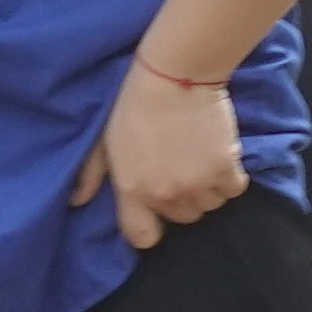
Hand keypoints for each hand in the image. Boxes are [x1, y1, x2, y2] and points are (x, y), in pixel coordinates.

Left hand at [67, 61, 250, 250]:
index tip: (156, 208)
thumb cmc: (133, 104)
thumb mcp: (103, 140)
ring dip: (206, 188)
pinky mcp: (225, 168)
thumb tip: (77, 201)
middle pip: (182, 218)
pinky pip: (233, 189)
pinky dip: (230, 176)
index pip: (143, 237)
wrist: (175, 74)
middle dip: (181, 198)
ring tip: (199, 159)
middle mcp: (166, 195)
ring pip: (209, 205)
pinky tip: (220, 155)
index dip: (150, 226)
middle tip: (179, 168)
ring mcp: (197, 184)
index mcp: (133, 190)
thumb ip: (91, 174)